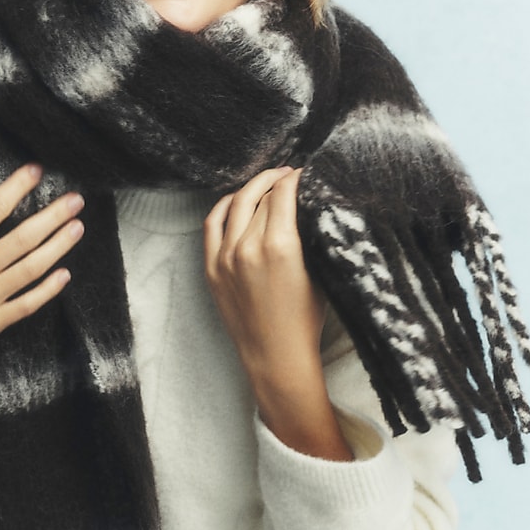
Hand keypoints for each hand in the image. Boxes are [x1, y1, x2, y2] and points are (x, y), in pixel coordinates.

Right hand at [0, 163, 83, 432]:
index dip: (18, 187)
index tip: (36, 170)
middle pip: (24, 237)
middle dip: (53, 215)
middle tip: (76, 199)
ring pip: (33, 268)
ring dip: (58, 246)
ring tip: (77, 228)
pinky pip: (27, 304)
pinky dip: (48, 289)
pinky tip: (64, 274)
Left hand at [204, 167, 351, 459]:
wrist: (275, 356)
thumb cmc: (304, 319)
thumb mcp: (318, 272)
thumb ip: (308, 235)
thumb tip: (306, 204)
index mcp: (280, 246)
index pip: (284, 193)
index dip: (295, 177)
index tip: (304, 173)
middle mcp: (248, 247)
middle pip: (261, 197)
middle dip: (276, 181)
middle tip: (288, 174)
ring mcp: (225, 258)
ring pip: (236, 204)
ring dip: (251, 188)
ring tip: (265, 182)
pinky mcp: (212, 269)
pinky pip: (212, 224)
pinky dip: (224, 206)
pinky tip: (236, 199)